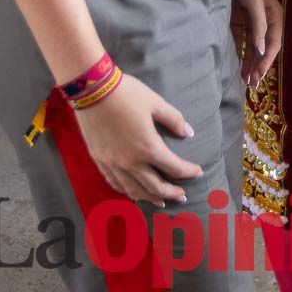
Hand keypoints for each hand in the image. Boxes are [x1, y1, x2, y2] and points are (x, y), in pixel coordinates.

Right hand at [74, 72, 202, 206]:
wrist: (93, 90)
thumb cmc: (127, 94)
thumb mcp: (155, 102)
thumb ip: (174, 119)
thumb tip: (189, 133)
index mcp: (148, 147)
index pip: (173, 167)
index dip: (188, 171)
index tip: (198, 172)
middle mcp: (131, 162)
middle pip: (155, 186)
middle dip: (171, 192)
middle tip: (182, 196)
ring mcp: (113, 164)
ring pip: (134, 190)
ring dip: (150, 198)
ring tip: (161, 202)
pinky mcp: (100, 161)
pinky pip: (115, 183)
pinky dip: (127, 191)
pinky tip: (133, 193)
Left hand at [230, 0, 281, 86]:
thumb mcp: (254, 3)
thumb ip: (258, 26)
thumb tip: (262, 51)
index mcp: (274, 16)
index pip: (273, 44)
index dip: (266, 61)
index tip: (257, 76)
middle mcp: (266, 21)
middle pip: (263, 48)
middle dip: (258, 66)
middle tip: (251, 85)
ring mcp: (253, 21)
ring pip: (253, 47)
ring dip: (250, 63)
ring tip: (245, 81)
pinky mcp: (240, 20)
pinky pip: (242, 40)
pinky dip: (240, 53)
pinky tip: (238, 65)